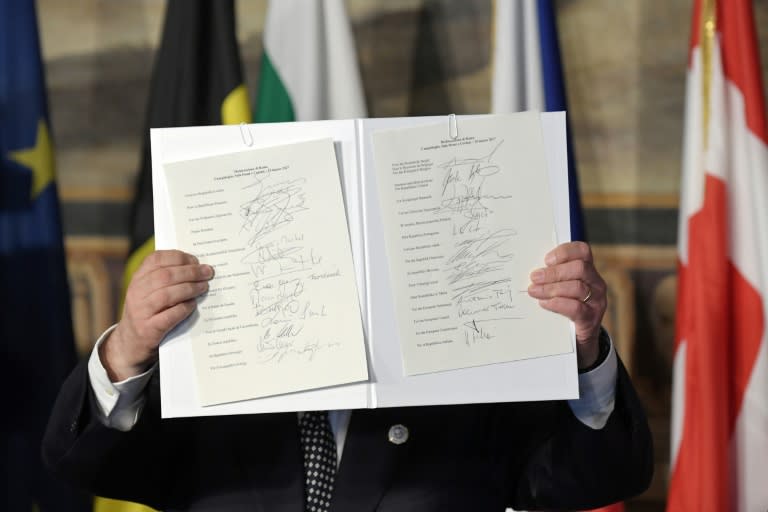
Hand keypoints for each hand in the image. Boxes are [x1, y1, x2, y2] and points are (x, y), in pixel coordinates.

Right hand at [101, 250, 213, 380]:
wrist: (129, 343)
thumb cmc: (147, 312)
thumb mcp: (149, 291)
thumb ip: (166, 279)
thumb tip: (197, 267)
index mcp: (138, 279)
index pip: (155, 259)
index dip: (178, 257)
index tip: (195, 259)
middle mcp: (136, 293)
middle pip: (165, 276)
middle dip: (190, 272)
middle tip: (208, 272)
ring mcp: (140, 312)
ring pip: (166, 294)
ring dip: (189, 288)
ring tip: (204, 287)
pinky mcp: (147, 329)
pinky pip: (168, 316)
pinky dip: (183, 309)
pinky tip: (193, 305)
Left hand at [527, 241, 606, 369]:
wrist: (578, 340)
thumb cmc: (565, 308)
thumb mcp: (561, 288)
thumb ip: (552, 277)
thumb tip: (531, 270)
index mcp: (588, 270)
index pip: (583, 251)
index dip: (564, 252)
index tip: (546, 260)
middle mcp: (596, 283)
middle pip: (579, 268)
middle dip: (554, 272)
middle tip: (534, 277)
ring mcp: (596, 301)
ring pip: (577, 287)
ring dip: (551, 288)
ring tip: (534, 291)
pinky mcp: (592, 318)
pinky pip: (576, 307)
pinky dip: (557, 304)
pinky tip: (544, 303)